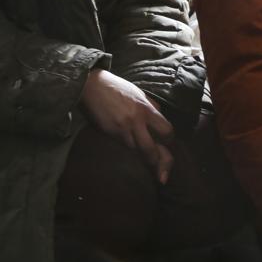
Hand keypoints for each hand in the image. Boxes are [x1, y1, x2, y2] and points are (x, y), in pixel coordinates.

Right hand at [80, 69, 174, 183]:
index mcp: (146, 109)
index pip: (166, 130)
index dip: (170, 140)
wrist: (91, 86)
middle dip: (160, 164)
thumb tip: (160, 117)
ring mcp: (121, 131)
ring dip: (146, 162)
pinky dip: (132, 153)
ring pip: (137, 153)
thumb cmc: (116, 87)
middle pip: (151, 151)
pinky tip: (136, 157)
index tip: (169, 144)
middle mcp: (135, 122)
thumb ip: (151, 107)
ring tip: (155, 174)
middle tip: (163, 175)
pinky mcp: (109, 135)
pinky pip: (125, 148)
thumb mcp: (139, 93)